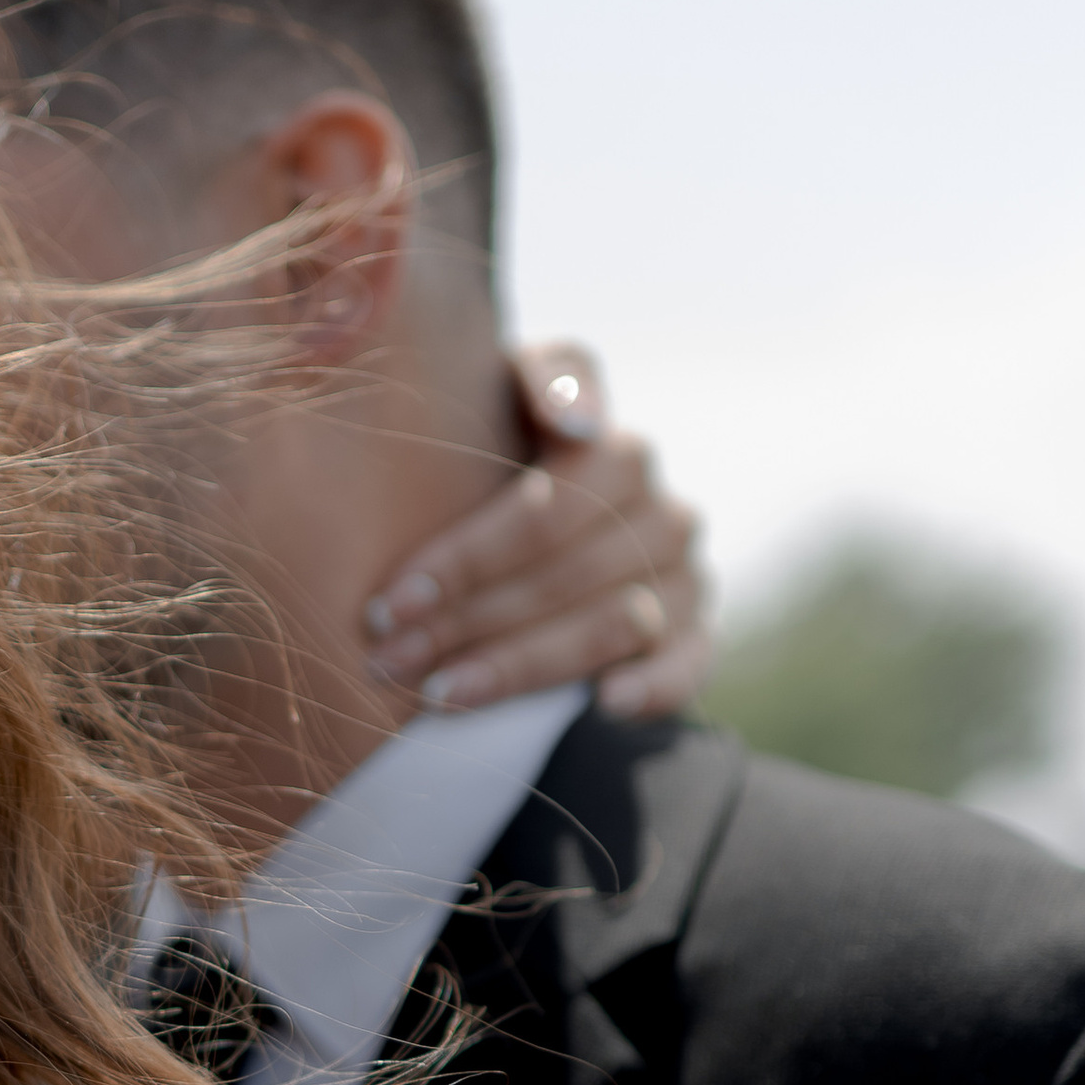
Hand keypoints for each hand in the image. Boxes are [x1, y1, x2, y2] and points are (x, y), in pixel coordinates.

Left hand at [362, 339, 712, 723]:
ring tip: (439, 694)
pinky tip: (602, 704)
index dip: (470, 553)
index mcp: (611, 449)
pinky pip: (686, 665)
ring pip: (610, 623)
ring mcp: (684, 574)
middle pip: (561, 572)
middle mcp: (658, 508)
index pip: (546, 503)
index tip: (400, 597)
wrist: (548, 533)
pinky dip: (652, 686)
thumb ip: (537, 380)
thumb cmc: (498, 458)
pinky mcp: (696, 634)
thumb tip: (578, 417)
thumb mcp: (500, 400)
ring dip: (521, 664)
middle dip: (465, 620)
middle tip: (389, 656)